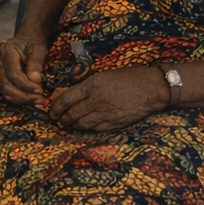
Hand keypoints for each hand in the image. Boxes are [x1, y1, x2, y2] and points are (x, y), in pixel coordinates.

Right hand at [0, 28, 50, 110]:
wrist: (29, 36)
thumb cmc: (34, 41)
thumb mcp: (39, 49)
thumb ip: (36, 63)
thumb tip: (36, 81)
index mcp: (7, 51)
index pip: (13, 73)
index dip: (26, 85)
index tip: (40, 90)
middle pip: (6, 85)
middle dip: (24, 96)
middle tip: (41, 100)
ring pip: (6, 91)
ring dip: (23, 100)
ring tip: (40, 102)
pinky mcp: (3, 77)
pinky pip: (9, 92)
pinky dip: (20, 99)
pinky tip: (34, 100)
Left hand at [48, 66, 167, 131]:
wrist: (151, 88)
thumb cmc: (129, 77)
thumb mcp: (104, 75)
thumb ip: (89, 85)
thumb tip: (74, 93)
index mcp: (92, 85)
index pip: (66, 98)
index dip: (56, 106)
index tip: (51, 110)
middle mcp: (96, 100)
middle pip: (72, 113)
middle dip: (62, 118)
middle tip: (57, 120)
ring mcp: (106, 113)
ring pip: (82, 123)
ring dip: (72, 125)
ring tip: (68, 124)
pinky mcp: (115, 123)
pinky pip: (96, 129)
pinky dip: (87, 129)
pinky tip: (84, 127)